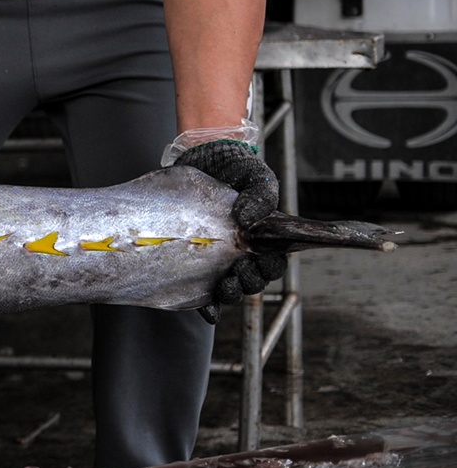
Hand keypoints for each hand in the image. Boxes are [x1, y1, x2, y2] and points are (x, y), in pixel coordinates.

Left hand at [172, 139, 285, 318]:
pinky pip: (201, 290)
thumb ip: (260, 196)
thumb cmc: (236, 168)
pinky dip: (207, 304)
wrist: (204, 157)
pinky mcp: (194, 260)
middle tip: (239, 269)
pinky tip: (207, 309)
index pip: (273, 263)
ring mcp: (218, 258)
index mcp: (263, 238)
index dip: (269, 268)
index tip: (260, 260)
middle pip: (253, 281)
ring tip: (224, 285)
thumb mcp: (256, 177)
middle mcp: (242, 252)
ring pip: (231, 288)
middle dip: (249, 282)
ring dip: (230, 293)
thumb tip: (248, 221)